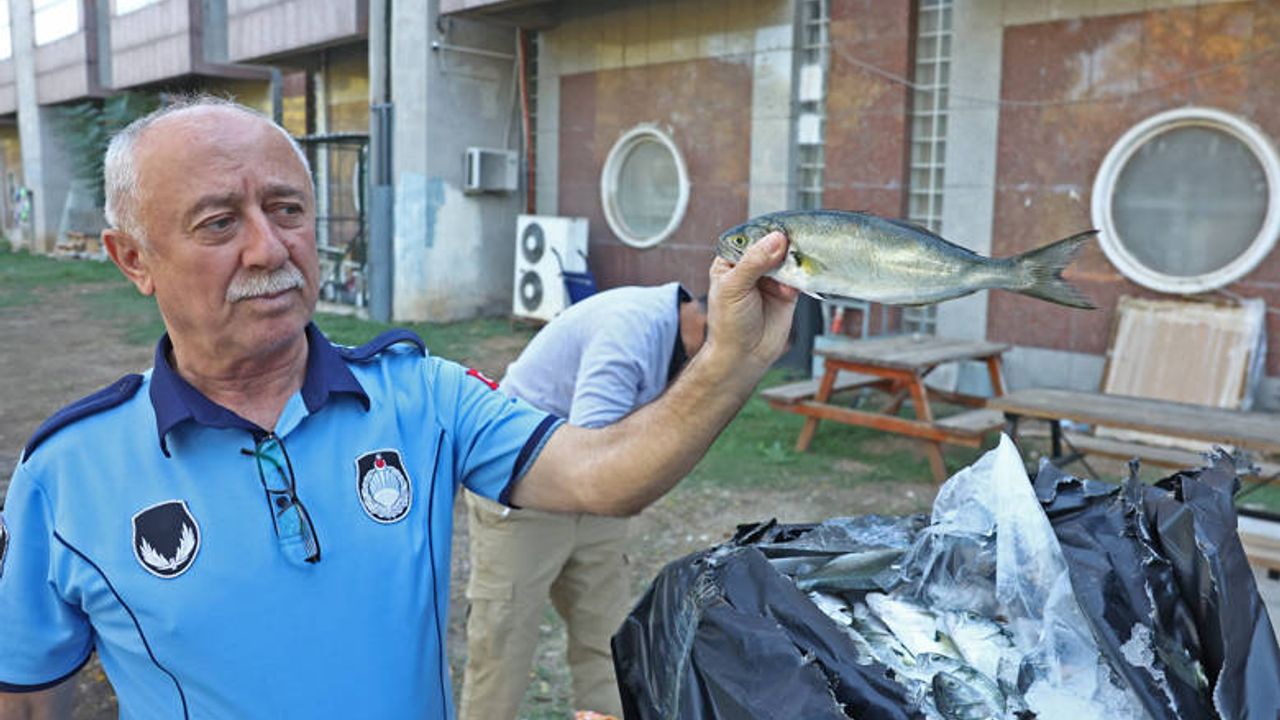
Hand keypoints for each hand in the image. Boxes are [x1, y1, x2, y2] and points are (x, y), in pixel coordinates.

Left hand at [705, 230, 798, 374]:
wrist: (744, 356)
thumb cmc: (729, 324)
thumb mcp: (734, 288)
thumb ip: (754, 262)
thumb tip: (776, 239)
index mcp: (731, 260)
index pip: (750, 236)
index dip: (765, 232)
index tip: (780, 229)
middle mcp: (752, 266)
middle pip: (772, 244)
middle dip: (784, 244)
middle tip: (794, 244)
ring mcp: (771, 277)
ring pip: (788, 257)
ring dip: (796, 258)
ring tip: (797, 263)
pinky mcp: (788, 290)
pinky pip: (800, 274)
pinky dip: (805, 272)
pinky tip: (803, 274)